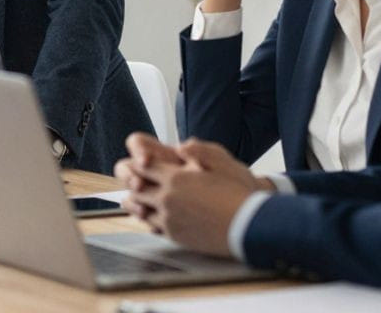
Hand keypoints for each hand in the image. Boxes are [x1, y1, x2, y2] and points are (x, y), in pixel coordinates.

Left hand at [119, 137, 263, 257]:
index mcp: (175, 178)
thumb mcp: (221, 163)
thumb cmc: (237, 193)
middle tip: (132, 178)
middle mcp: (167, 199)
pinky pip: (152, 226)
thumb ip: (198, 151)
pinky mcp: (174, 236)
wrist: (248, 226)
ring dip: (136, 202)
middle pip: (136, 188)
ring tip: (136, 198)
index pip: (143, 166)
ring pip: (140, 209)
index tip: (138, 160)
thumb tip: (180, 145)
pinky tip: (152, 215)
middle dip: (133, 181)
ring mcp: (169, 219)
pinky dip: (149, 218)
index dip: (138, 161)